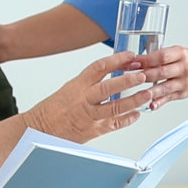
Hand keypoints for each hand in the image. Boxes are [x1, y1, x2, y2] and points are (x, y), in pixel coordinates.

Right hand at [24, 51, 154, 142]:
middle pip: (109, 87)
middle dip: (128, 80)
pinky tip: (137, 114)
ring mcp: (89, 116)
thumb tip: (112, 72)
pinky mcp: (93, 131)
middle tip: (142, 75)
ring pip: (116, 107)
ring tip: (147, 94)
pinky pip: (114, 124)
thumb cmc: (54, 109)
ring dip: (134, 100)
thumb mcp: (70, 88)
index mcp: (77, 85)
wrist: (40, 129)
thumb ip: (89, 82)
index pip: (99, 67)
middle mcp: (84, 100)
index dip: (117, 60)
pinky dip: (128, 119)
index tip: (130, 56)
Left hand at [135, 45, 187, 110]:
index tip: (134, 63)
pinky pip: (169, 98)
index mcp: (180, 54)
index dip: (147, 60)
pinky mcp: (183, 93)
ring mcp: (184, 82)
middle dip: (145, 75)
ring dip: (151, 91)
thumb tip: (136, 61)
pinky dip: (159, 102)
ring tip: (139, 94)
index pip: (162, 56)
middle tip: (130, 77)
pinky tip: (151, 105)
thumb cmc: (185, 59)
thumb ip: (157, 57)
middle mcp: (184, 68)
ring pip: (165, 87)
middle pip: (162, 72)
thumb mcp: (174, 52)